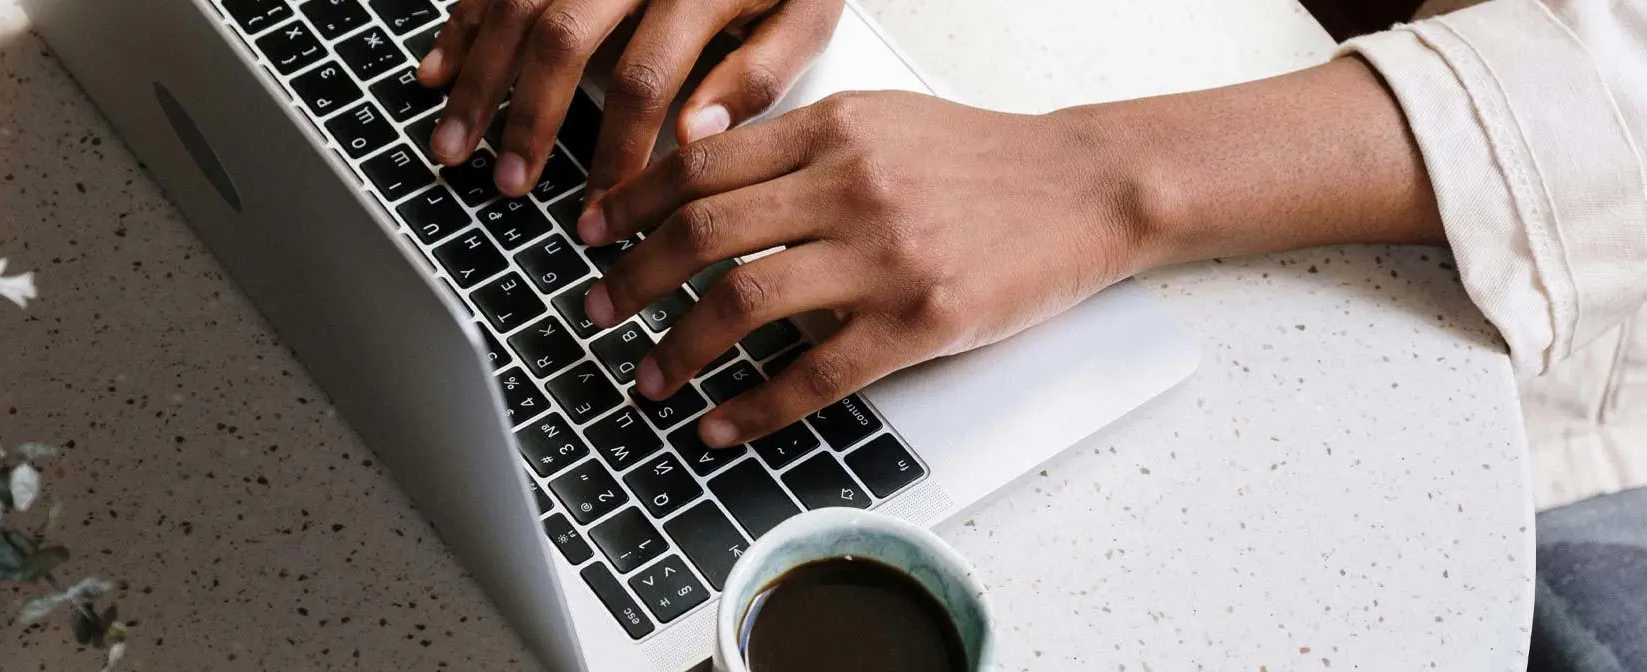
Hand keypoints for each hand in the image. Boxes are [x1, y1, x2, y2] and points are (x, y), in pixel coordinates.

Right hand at [415, 0, 844, 196]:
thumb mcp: (807, 10)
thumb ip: (761, 73)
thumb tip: (698, 136)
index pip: (644, 79)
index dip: (616, 151)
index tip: (603, 208)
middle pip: (560, 37)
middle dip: (526, 119)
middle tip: (509, 185)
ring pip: (513, 4)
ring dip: (476, 78)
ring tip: (454, 147)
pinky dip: (459, 26)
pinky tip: (437, 74)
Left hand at [575, 91, 1154, 447]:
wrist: (1086, 187)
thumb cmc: (982, 160)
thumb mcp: (883, 119)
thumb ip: (798, 141)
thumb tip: (700, 165)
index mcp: (833, 128)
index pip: (701, 163)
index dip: (630, 202)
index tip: (592, 232)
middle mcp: (850, 185)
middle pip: (702, 232)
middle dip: (631, 279)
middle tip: (596, 310)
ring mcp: (884, 255)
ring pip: (743, 302)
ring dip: (678, 348)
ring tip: (649, 377)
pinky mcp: (919, 320)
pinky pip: (813, 375)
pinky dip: (753, 407)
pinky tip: (720, 424)